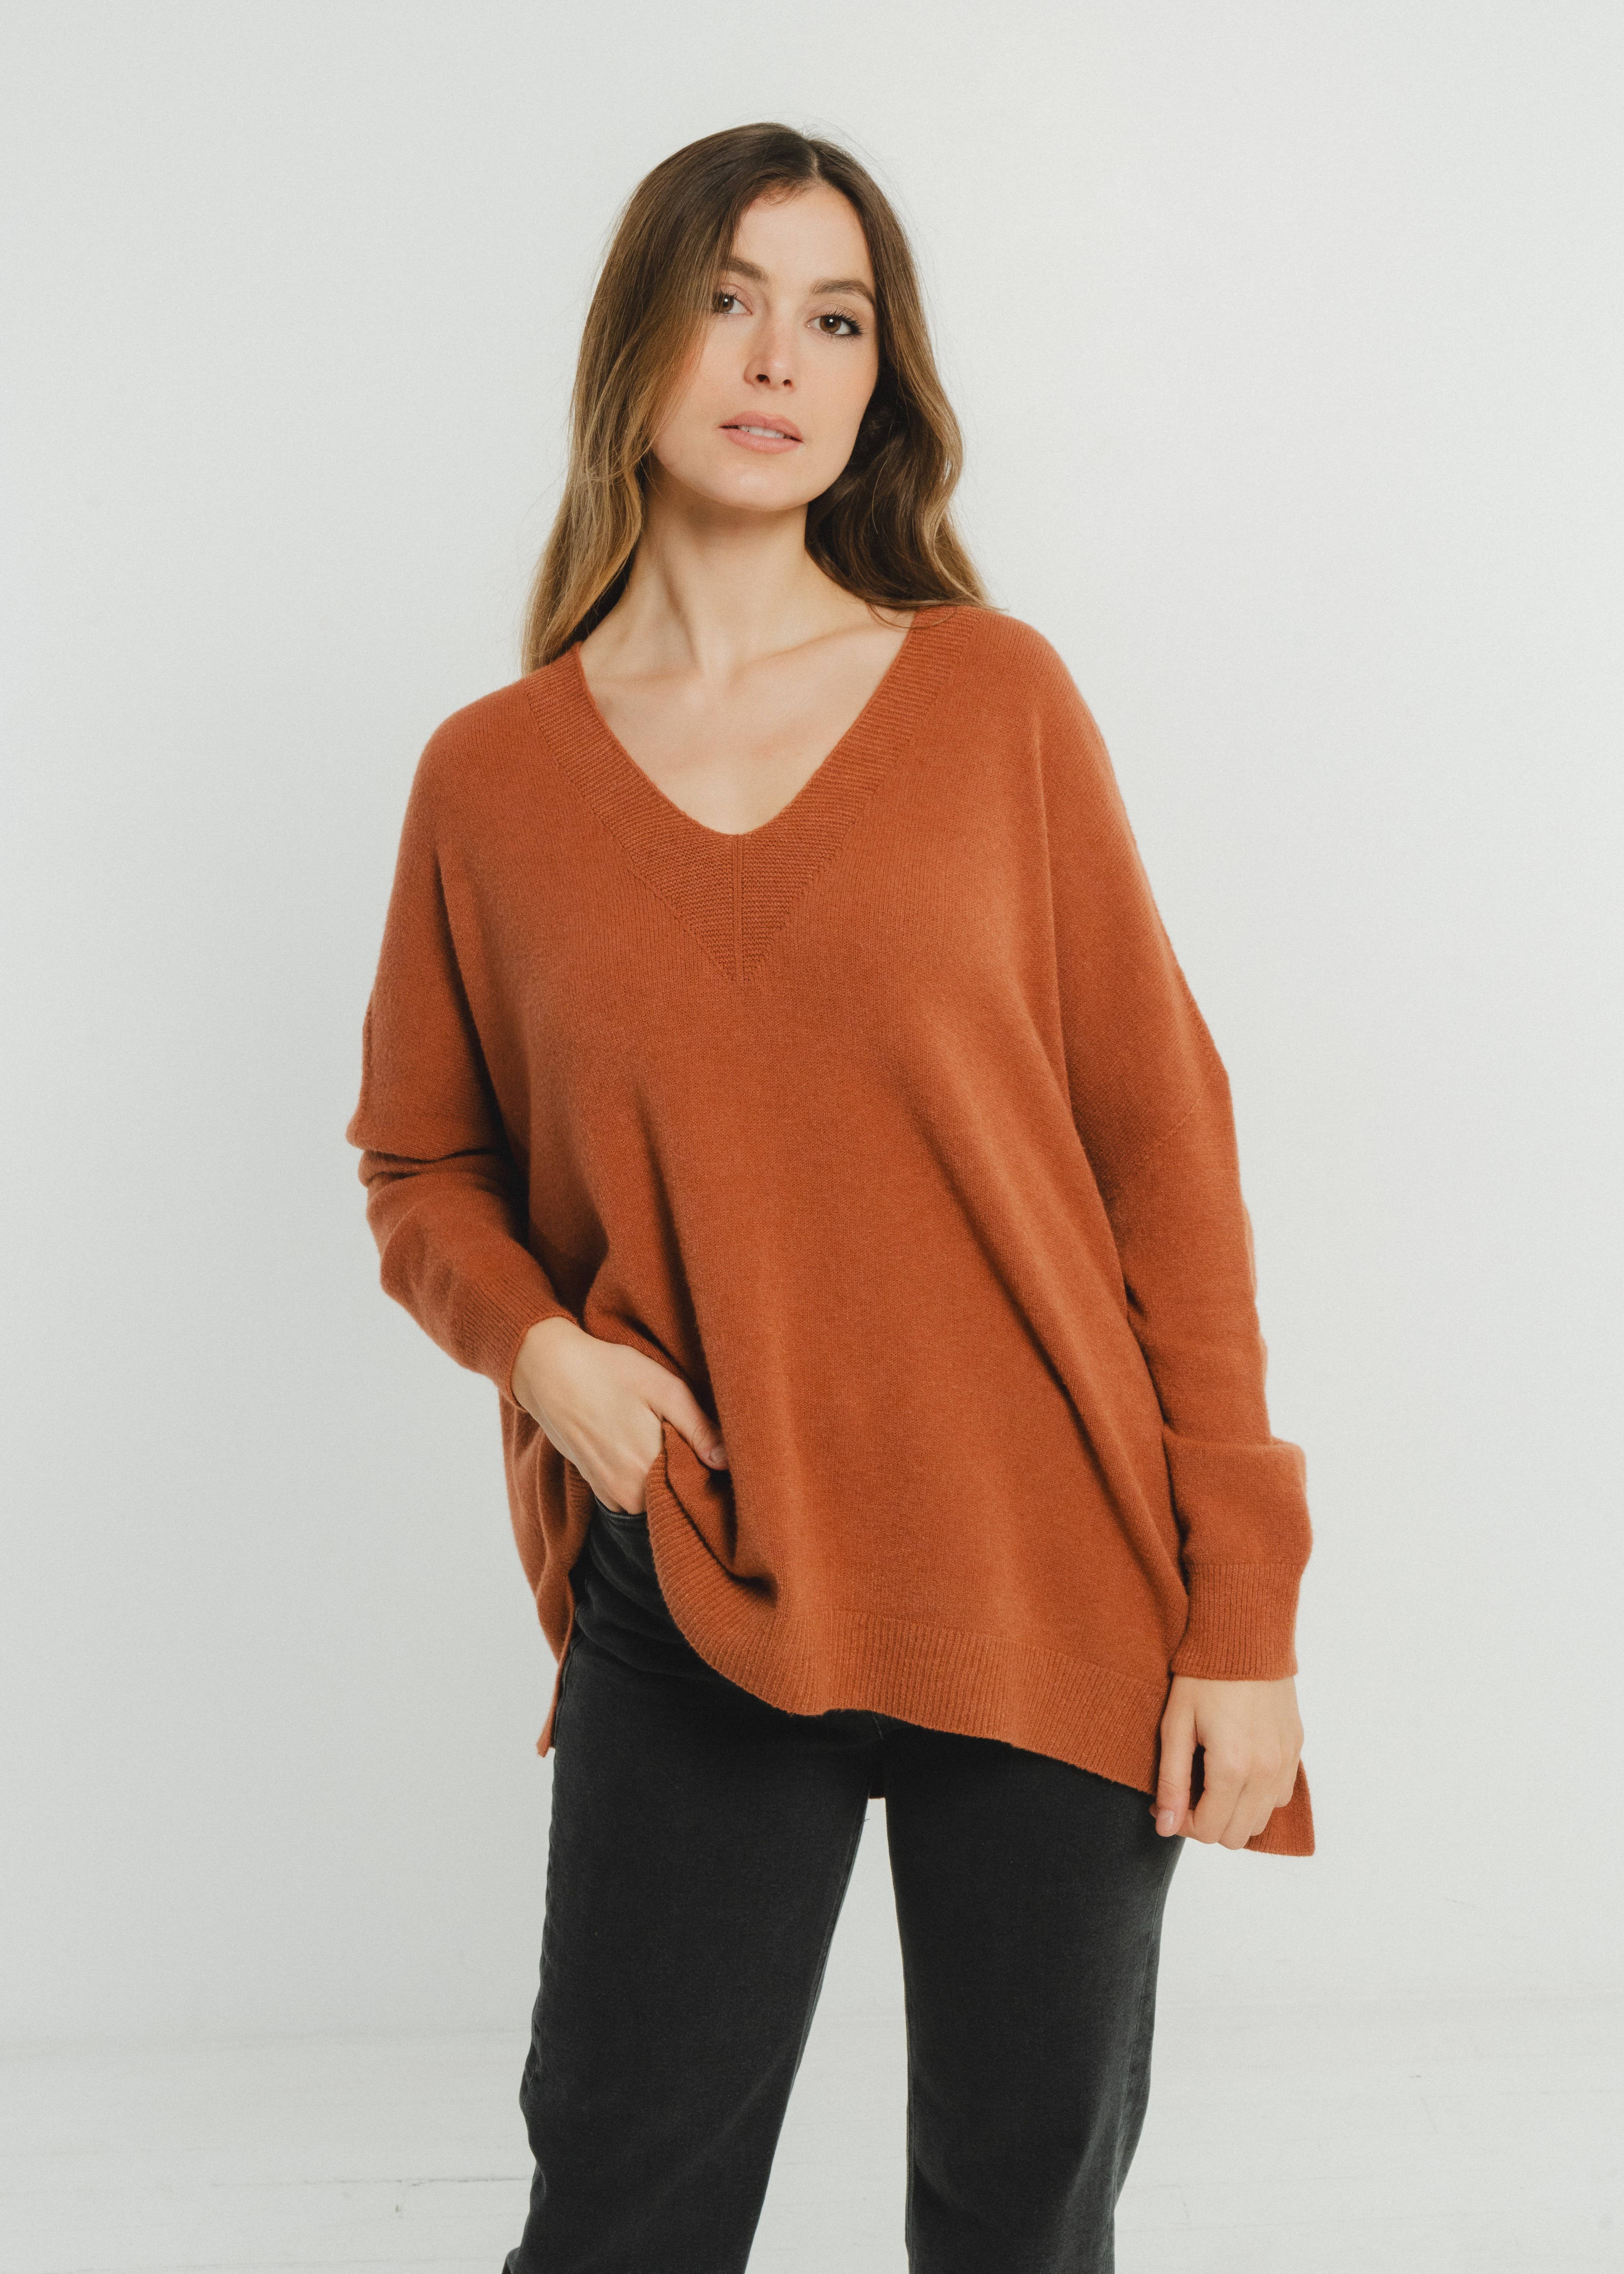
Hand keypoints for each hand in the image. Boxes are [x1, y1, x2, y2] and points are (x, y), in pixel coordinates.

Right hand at [510, 1317, 727, 1513]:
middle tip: (693, 1439)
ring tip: (666, 1440)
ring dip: (666, 1476)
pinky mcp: (598, 1489)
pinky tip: (644, 1446)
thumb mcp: (663, 1389)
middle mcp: (628, 1496)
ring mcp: (610, 1495)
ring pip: (656, 1498)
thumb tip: (727, 1463)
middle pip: (676, 1496)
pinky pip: (635, 1495)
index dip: (710, 1471)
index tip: (715, 1450)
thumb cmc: (609, 1372)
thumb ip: (698, 1429)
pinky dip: (645, 1477)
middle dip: (690, 1475)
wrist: (549, 1372)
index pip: (696, 1490)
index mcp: (648, 1472)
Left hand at [1151, 1673, 1302, 1848]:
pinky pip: (1279, 1796)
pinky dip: (1257, 1796)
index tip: (1166, 1803)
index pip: (1209, 1830)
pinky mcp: (1295, 1750)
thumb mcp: (1176, 1726)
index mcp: (1233, 1767)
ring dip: (1233, 1813)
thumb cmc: (1203, 1677)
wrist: (1245, 1637)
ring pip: (1260, 1820)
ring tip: (1210, 1782)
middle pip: (1236, 1836)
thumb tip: (1165, 1826)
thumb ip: (1172, 1781)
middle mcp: (1266, 1772)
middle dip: (1206, 1823)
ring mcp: (1286, 1762)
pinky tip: (1237, 1770)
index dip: (1182, 1823)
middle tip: (1186, 1794)